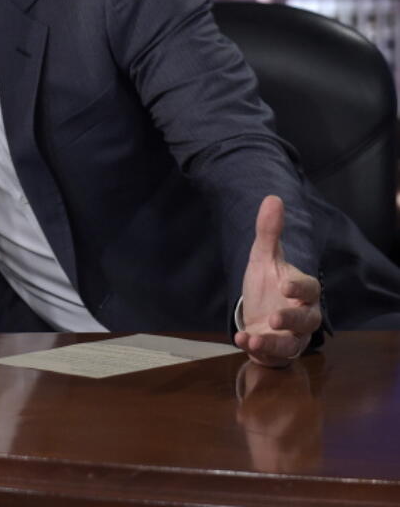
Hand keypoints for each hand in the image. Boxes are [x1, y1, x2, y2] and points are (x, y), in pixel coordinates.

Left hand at [234, 195, 321, 367]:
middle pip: (308, 319)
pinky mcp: (279, 351)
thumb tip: (273, 198)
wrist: (259, 315)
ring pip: (293, 342)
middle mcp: (303, 315)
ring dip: (274, 341)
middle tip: (275, 316)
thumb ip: (268, 233)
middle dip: (292, 318)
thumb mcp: (263, 258)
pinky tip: (242, 340)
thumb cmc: (267, 286)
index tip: (284, 283)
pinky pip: (275, 354)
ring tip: (253, 338)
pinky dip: (259, 349)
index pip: (310, 288)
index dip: (299, 286)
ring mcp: (292, 336)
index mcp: (303, 290)